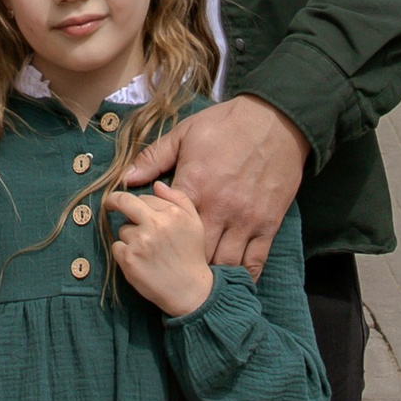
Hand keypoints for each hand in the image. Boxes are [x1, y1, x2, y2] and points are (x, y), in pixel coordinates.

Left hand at [102, 181, 216, 317]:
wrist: (190, 290)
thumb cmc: (191, 255)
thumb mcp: (195, 223)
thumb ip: (179, 199)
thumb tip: (157, 185)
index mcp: (172, 212)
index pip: (145, 198)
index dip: (142, 205)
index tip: (137, 209)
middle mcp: (155, 224)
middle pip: (123, 202)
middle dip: (113, 201)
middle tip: (109, 205)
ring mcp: (140, 241)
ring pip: (122, 229)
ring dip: (130, 238)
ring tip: (148, 252)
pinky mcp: (128, 258)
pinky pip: (116, 247)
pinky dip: (124, 253)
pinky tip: (140, 261)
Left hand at [123, 94, 308, 275]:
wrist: (274, 120)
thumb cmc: (225, 125)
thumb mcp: (184, 134)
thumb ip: (153, 158)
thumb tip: (126, 179)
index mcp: (194, 186)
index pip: (167, 226)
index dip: (159, 240)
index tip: (154, 246)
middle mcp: (219, 208)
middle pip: (196, 253)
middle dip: (185, 263)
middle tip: (177, 269)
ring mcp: (246, 218)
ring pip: (225, 262)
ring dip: (212, 273)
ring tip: (202, 279)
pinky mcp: (269, 223)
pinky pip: (256, 259)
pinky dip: (244, 274)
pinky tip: (235, 280)